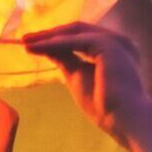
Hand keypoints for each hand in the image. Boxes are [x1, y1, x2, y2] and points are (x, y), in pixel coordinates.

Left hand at [23, 23, 151, 145]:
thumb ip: (66, 59)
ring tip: (27, 42)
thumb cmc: (105, 106)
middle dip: (50, 34)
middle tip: (26, 39)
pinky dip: (54, 43)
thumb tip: (47, 47)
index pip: (81, 37)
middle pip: (78, 30)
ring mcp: (116, 40)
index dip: (57, 38)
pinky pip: (75, 40)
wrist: (125, 120)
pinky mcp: (109, 44)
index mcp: (115, 49)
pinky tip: (37, 48)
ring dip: (49, 37)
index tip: (34, 44)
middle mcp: (118, 41)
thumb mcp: (78, 76)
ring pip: (75, 32)